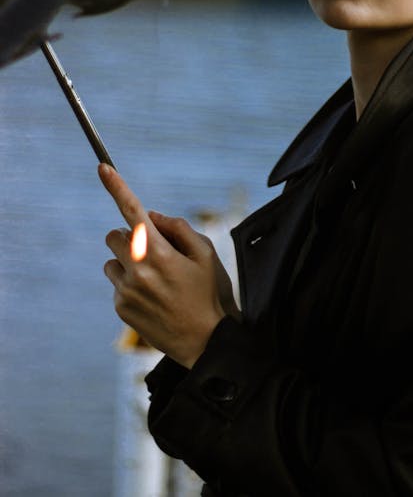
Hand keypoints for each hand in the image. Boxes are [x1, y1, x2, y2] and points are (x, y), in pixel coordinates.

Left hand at [99, 164, 235, 367]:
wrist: (205, 342)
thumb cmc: (210, 292)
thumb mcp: (206, 253)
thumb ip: (178, 227)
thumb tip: (152, 216)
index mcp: (159, 252)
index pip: (133, 211)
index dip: (117, 187)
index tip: (102, 168)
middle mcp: (137, 270)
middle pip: (115, 236)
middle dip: (130, 236)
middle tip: (156, 250)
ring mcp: (126, 291)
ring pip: (113, 261)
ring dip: (129, 262)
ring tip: (158, 280)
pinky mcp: (121, 309)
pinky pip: (117, 284)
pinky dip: (131, 285)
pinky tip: (154, 298)